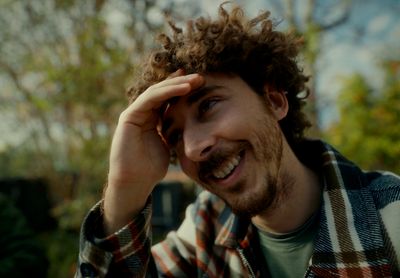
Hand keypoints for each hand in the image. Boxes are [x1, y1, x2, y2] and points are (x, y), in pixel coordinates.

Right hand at [103, 71, 203, 232]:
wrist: (135, 182)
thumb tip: (193, 126)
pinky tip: (183, 88)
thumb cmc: (152, 167)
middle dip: (182, 82)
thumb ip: (175, 132)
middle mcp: (142, 112)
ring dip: (176, 84)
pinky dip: (167, 92)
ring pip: (156, 91)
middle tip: (201, 77)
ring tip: (195, 80)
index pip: (168, 98)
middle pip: (163, 91)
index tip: (200, 82)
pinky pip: (149, 99)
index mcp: (151, 118)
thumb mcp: (170, 144)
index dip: (182, 88)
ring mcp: (134, 113)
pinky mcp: (129, 116)